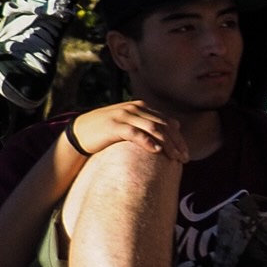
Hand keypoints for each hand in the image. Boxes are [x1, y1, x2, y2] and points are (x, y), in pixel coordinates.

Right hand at [71, 102, 188, 162]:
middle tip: (184, 159)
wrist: (79, 132)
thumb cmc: (107, 132)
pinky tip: (157, 151)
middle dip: (177, 143)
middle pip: (163, 125)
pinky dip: (148, 141)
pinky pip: (135, 133)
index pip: (167, 121)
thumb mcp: (130, 125)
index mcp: (141, 107)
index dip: (179, 138)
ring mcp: (123, 115)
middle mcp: (134, 109)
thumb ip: (147, 126)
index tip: (186, 154)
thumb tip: (170, 136)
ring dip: (167, 144)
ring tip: (175, 158)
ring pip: (153, 128)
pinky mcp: (113, 125)